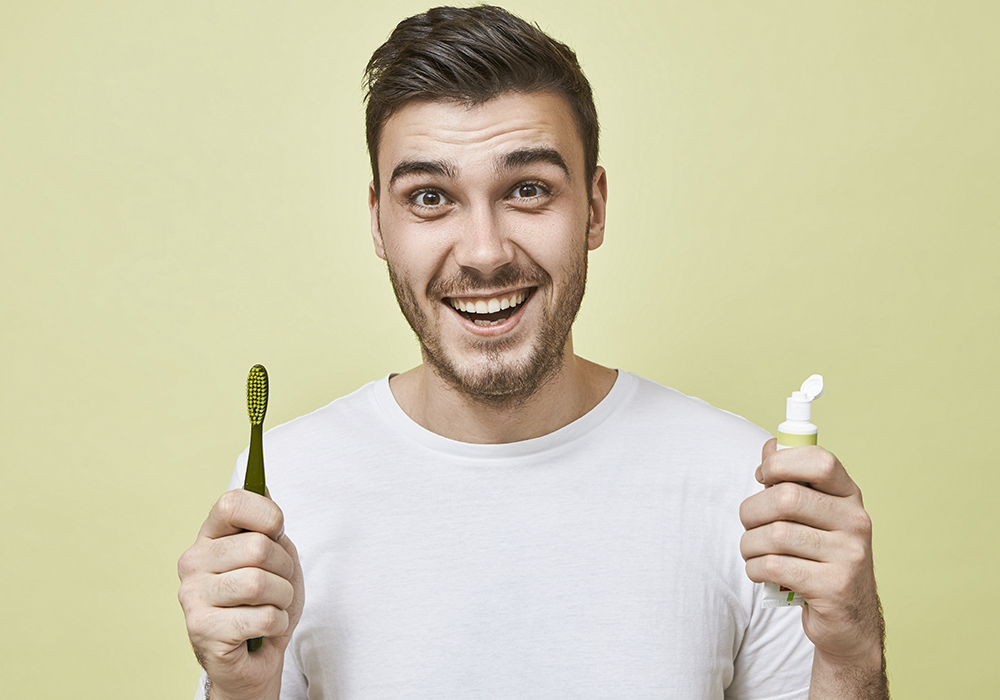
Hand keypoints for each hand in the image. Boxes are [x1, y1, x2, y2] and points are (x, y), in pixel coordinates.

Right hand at [178, 489, 304, 699]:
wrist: (253, 660)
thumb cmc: (265, 604)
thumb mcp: (277, 558)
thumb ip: (269, 527)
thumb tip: (263, 487)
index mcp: (210, 537)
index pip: (232, 503)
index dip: (266, 514)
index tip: (277, 530)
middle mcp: (194, 561)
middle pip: (257, 547)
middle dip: (285, 568)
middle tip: (281, 584)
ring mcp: (193, 595)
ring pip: (260, 583)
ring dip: (283, 598)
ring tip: (273, 607)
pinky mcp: (201, 629)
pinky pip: (262, 617)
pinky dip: (277, 624)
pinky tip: (264, 629)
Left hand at [739, 440, 886, 696]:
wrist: (850, 623)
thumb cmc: (821, 559)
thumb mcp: (815, 517)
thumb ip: (794, 481)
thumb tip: (770, 445)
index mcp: (850, 498)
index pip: (819, 461)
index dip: (781, 462)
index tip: (764, 477)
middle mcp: (856, 523)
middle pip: (786, 498)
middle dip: (752, 510)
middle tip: (749, 523)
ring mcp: (849, 556)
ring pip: (775, 535)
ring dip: (750, 544)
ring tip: (754, 552)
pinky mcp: (834, 588)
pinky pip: (774, 566)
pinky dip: (755, 568)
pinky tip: (762, 572)